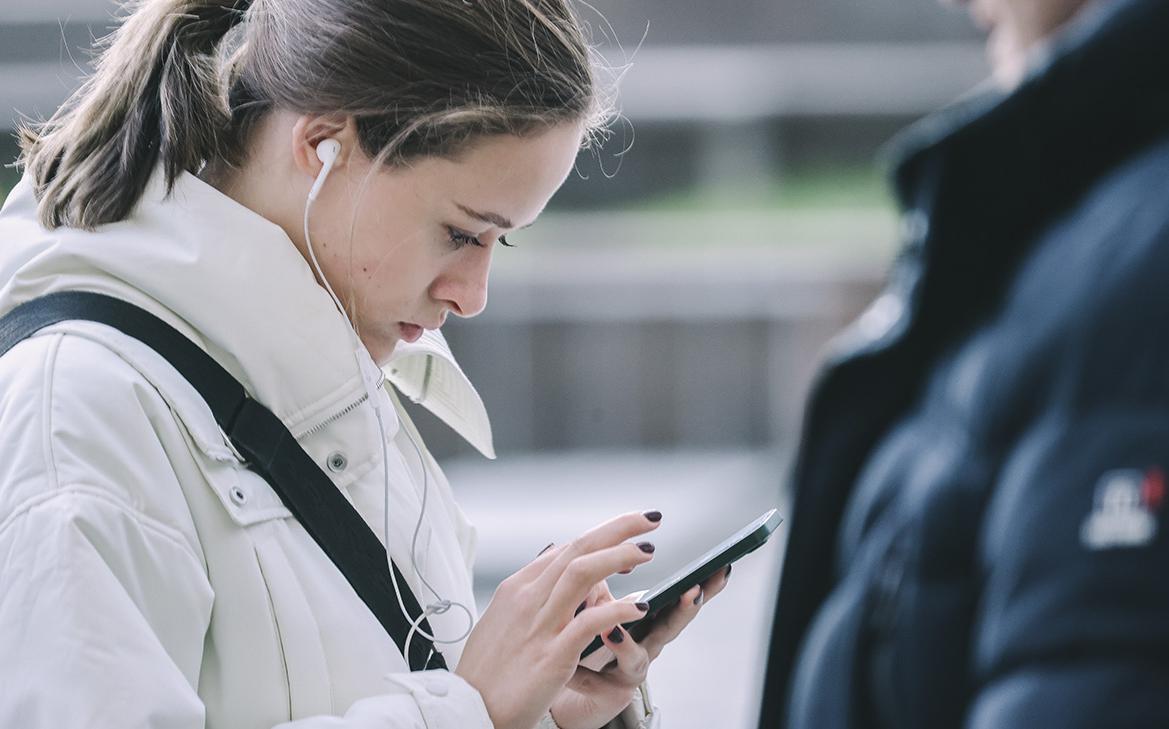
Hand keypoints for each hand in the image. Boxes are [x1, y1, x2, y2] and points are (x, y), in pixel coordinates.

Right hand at [454, 511, 661, 728]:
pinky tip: (638, 607)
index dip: (600, 538)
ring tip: (648, 551)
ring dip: (619, 556)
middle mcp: (528, 599)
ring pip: (583, 573)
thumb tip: (548, 564)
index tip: (626, 536)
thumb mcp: (501, 620)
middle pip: (577, 549)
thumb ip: (528, 594)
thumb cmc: (484, 671)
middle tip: (648, 519)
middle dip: (617, 529)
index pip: (565, 550)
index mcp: (517, 589)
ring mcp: (540, 625)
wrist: (467, 710)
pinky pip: (589, 623)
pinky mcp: (552, 656)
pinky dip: (616, 610)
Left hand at [549, 564, 732, 728]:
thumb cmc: (588, 644)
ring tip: (614, 628)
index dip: (700, 584)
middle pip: (670, 628)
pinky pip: (597, 681)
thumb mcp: (596, 607)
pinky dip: (594, 668)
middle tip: (693, 591)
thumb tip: (600, 558)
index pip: (676, 599)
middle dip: (685, 610)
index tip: (720, 566)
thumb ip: (601, 587)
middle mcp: (645, 646)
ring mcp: (629, 672)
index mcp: (647, 622)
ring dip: (627, 644)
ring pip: (636, 659)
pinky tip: (588, 654)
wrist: (570, 689)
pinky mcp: (609, 693)